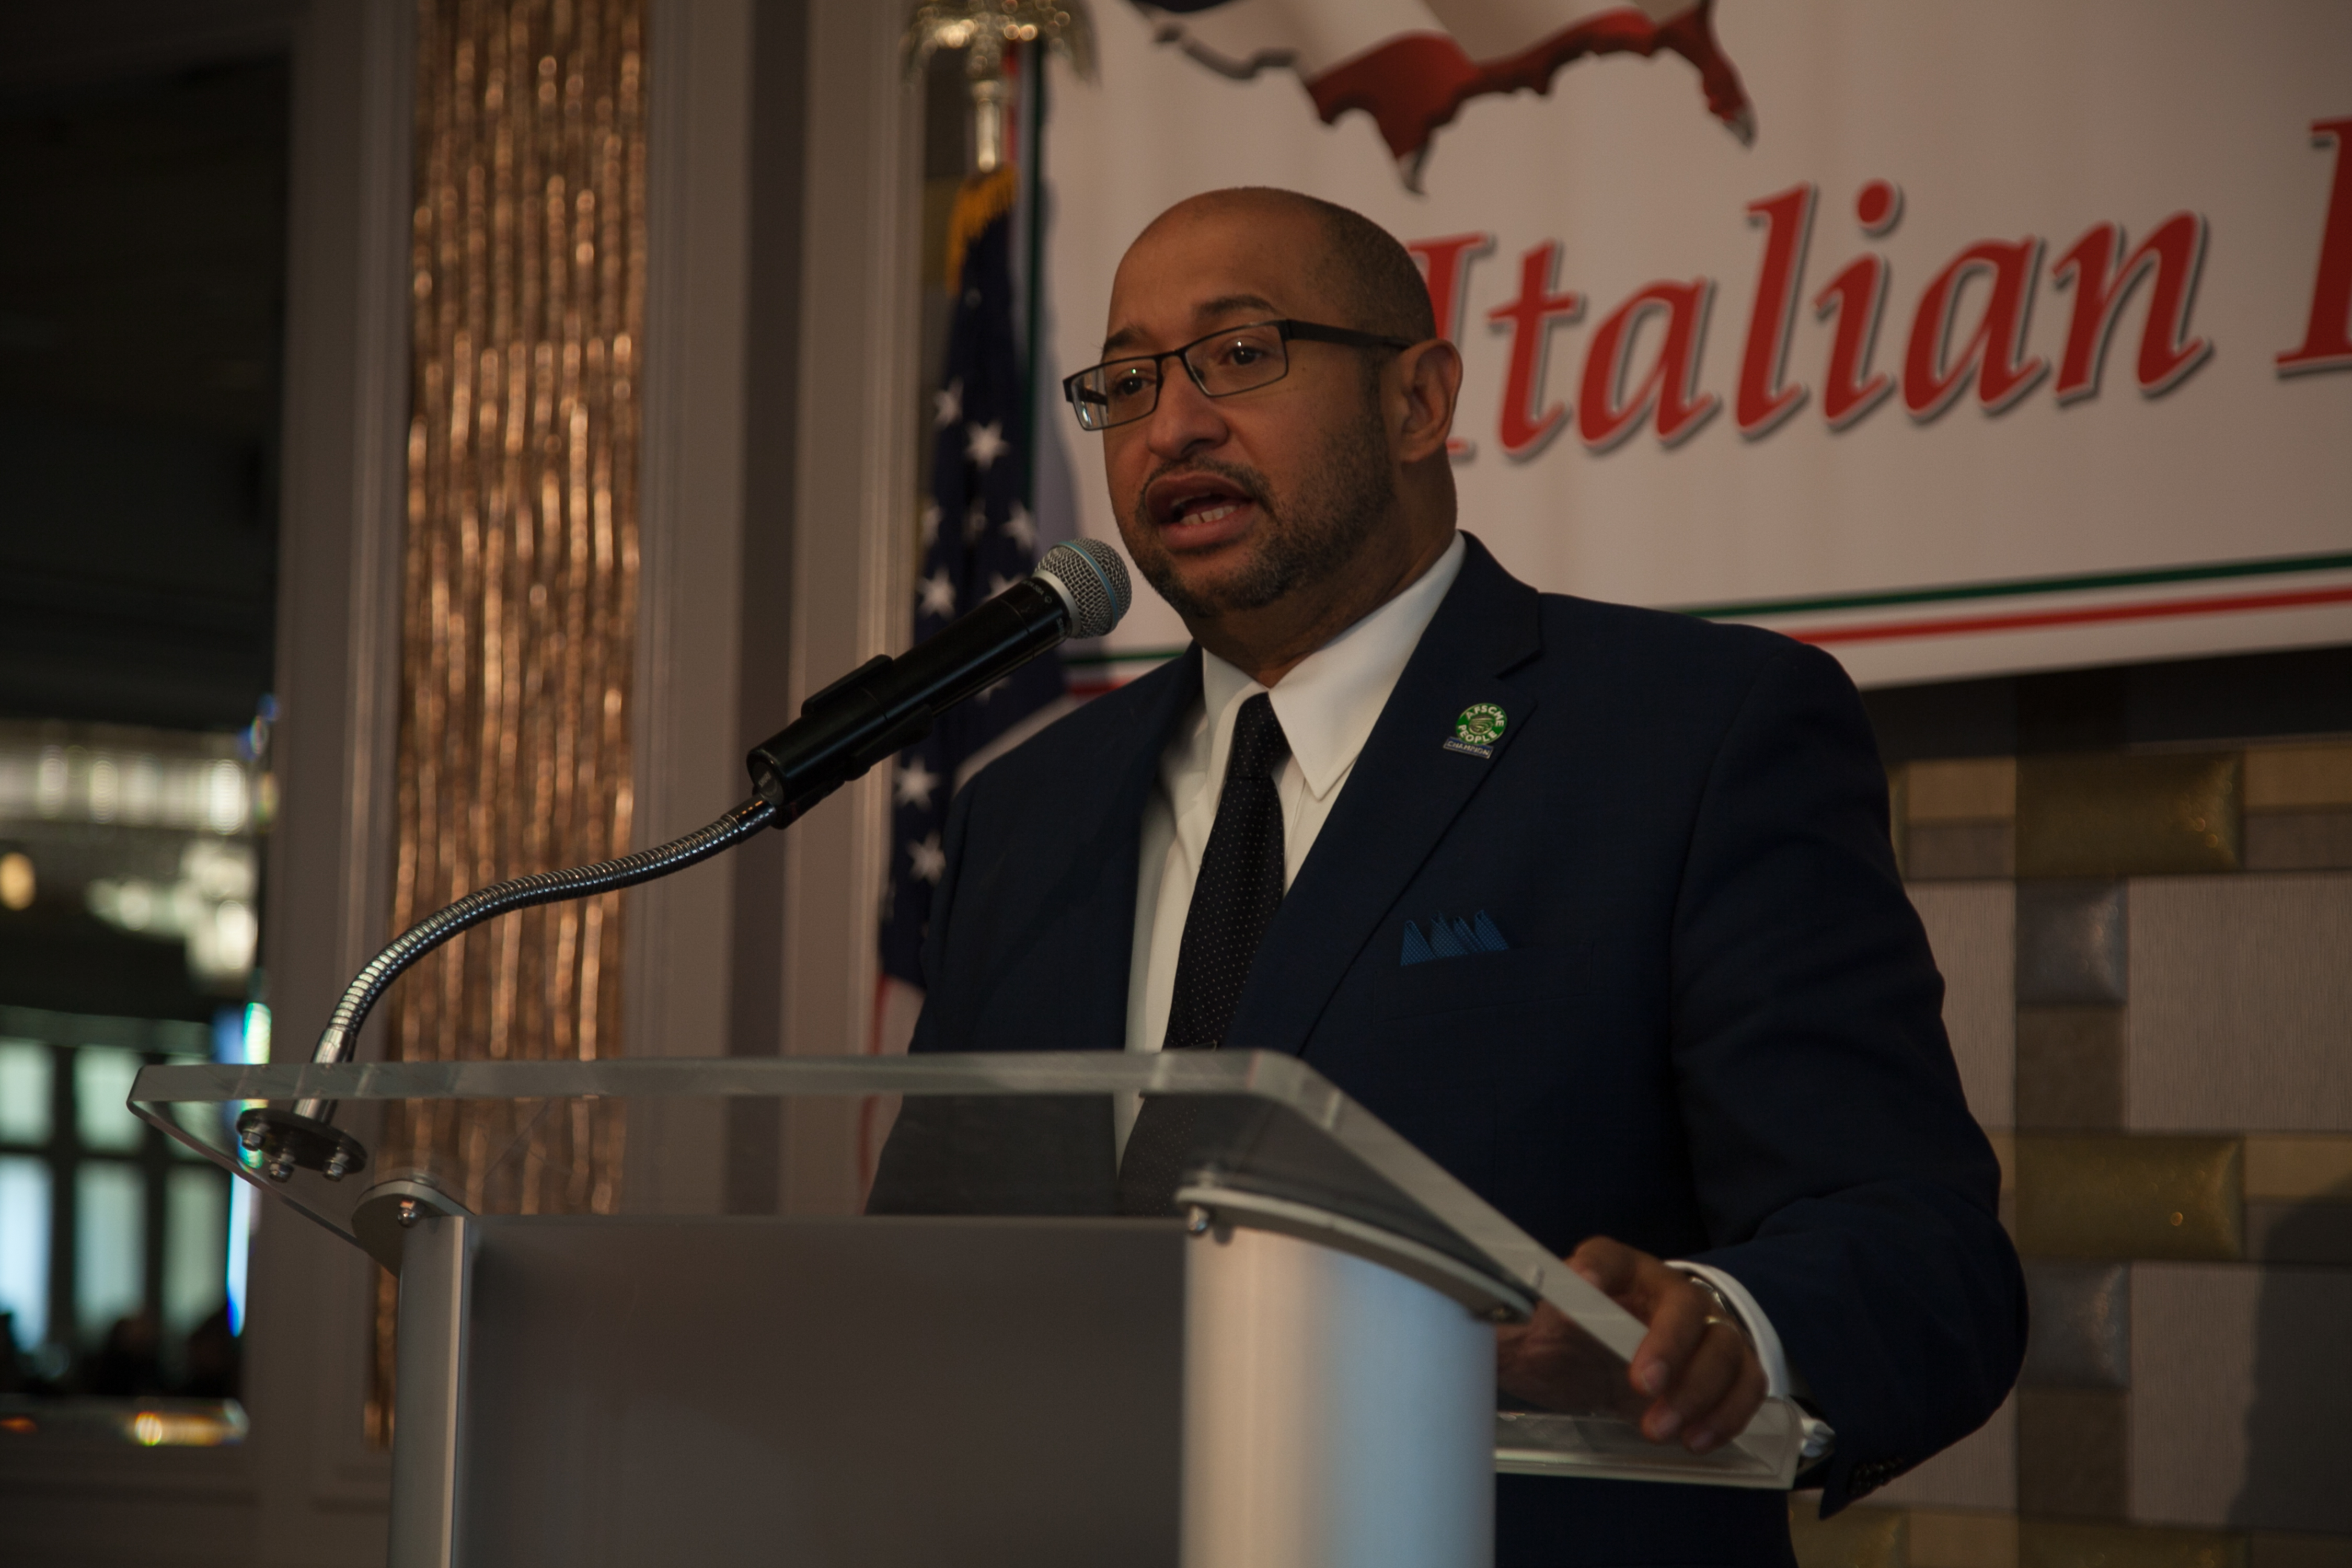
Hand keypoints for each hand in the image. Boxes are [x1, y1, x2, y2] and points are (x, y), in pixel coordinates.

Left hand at [1498, 1236, 1766, 1454]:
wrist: (1606, 1358)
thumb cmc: (1568, 1338)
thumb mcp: (1533, 1332)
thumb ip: (1508, 1327)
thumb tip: (1474, 1319)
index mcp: (1614, 1272)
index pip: (1607, 1257)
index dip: (1596, 1267)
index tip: (1582, 1283)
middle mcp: (1663, 1292)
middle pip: (1684, 1305)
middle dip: (1668, 1346)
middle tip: (1642, 1385)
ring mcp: (1703, 1328)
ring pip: (1724, 1347)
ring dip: (1699, 1392)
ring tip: (1661, 1430)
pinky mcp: (1726, 1368)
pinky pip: (1747, 1383)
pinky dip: (1729, 1413)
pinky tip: (1698, 1440)